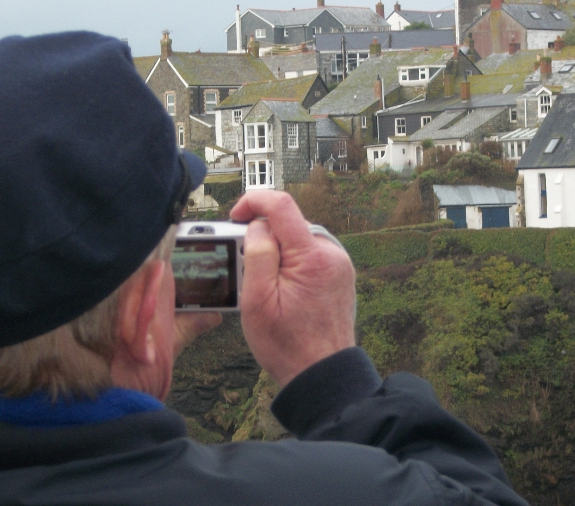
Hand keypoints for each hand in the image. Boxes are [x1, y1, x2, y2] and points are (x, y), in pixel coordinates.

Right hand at [230, 191, 355, 387]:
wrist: (322, 372)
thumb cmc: (287, 344)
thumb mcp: (257, 300)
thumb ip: (256, 254)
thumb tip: (258, 226)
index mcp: (311, 256)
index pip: (282, 205)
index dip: (253, 201)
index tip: (235, 215)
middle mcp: (331, 253)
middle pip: (289, 223)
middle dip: (263, 235)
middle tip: (243, 263)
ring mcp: (339, 263)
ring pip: (298, 239)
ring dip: (277, 251)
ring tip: (264, 284)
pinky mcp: (339, 274)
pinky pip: (309, 255)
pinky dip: (291, 262)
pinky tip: (281, 288)